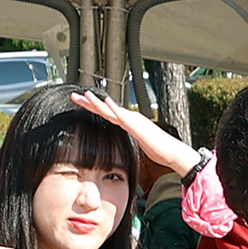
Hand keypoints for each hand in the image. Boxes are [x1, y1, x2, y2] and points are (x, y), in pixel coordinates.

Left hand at [69, 89, 199, 179]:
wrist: (173, 153)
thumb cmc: (159, 149)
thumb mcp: (138, 143)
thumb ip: (129, 138)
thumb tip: (121, 140)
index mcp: (128, 122)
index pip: (106, 113)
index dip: (92, 107)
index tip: (80, 102)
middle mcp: (129, 118)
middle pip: (105, 108)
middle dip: (89, 102)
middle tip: (75, 96)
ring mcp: (134, 120)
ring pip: (111, 110)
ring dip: (98, 102)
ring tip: (86, 95)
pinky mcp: (138, 126)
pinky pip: (124, 116)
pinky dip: (114, 109)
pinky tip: (107, 103)